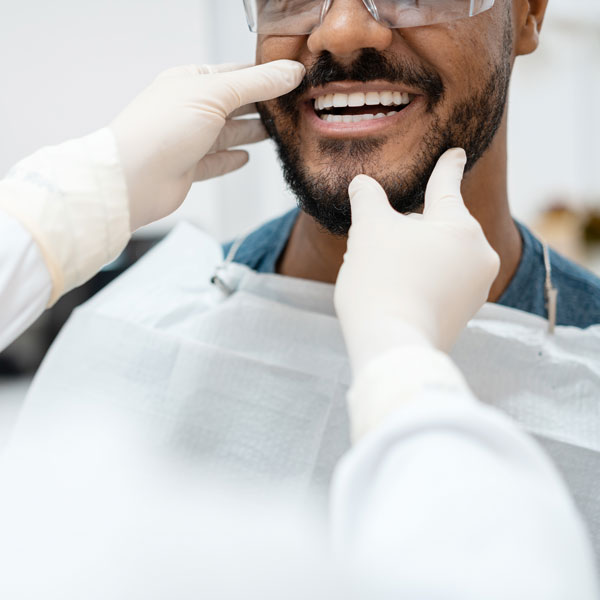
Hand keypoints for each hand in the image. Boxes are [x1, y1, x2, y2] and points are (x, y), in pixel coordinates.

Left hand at [110, 61, 304, 230]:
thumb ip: (257, 84)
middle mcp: (189, 109)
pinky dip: (231, 159)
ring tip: (274, 130)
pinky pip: (215, 161)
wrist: (133, 178)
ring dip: (249, 132)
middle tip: (288, 106)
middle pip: (233, 104)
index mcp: (190, 81)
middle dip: (260, 105)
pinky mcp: (188, 168)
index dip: (263, 76)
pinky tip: (245, 158)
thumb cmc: (162, 129)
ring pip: (227, 133)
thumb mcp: (216, 94)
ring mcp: (188, 139)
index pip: (235, 74)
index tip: (290, 79)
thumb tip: (291, 72)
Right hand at [334, 148, 499, 373]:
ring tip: (384, 275)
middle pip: (437, 226)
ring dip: (412, 256)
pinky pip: (441, 283)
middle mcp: (478, 254)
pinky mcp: (464, 314)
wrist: (392, 345)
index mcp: (460, 226)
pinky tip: (396, 293)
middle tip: (378, 248)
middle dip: (409, 229)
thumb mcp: (369, 229)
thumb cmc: (381, 280)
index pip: (447, 185)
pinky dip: (419, 280)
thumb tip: (362, 184)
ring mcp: (475, 288)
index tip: (457, 152)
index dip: (446, 166)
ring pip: (437, 255)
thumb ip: (367, 198)